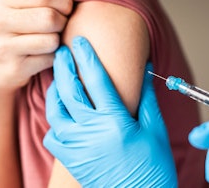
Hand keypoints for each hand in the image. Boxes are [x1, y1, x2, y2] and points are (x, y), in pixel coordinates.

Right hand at [0, 0, 71, 95]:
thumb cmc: (17, 35)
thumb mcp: (21, 12)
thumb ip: (43, 2)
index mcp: (3, 1)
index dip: (64, 3)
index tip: (64, 11)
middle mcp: (0, 22)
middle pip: (50, 18)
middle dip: (63, 24)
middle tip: (58, 29)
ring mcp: (4, 46)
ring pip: (52, 40)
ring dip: (58, 43)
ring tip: (48, 43)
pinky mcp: (15, 68)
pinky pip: (50, 59)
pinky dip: (53, 59)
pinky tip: (41, 58)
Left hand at [43, 36, 176, 186]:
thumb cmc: (153, 166)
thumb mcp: (154, 129)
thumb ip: (146, 98)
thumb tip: (145, 71)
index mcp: (115, 121)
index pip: (97, 80)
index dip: (88, 57)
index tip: (81, 42)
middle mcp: (92, 132)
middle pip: (70, 90)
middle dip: (64, 66)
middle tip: (62, 52)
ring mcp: (78, 147)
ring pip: (56, 111)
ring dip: (55, 91)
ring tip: (59, 80)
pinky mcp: (72, 160)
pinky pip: (53, 135)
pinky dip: (56, 120)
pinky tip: (63, 114)